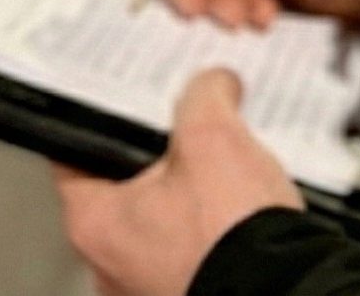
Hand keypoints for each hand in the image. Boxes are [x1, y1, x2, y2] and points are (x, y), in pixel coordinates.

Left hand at [53, 70, 304, 295]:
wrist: (285, 291)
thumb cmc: (231, 237)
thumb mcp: (213, 136)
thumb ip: (203, 95)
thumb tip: (213, 85)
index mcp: (96, 225)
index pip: (74, 153)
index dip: (103, 117)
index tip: (123, 99)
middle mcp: (113, 265)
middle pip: (125, 186)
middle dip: (160, 154)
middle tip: (191, 129)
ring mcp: (151, 286)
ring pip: (164, 219)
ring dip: (194, 193)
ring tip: (229, 170)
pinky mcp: (192, 291)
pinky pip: (195, 248)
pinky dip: (216, 226)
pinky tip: (246, 208)